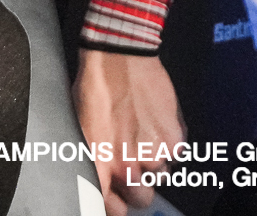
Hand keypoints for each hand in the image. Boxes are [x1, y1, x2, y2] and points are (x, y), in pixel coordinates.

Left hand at [74, 50, 184, 213]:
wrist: (119, 55)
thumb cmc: (94, 85)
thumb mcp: (81, 124)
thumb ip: (94, 154)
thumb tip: (101, 173)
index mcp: (98, 160)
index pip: (108, 204)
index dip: (114, 207)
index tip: (117, 204)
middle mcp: (126, 162)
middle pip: (141, 197)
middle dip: (138, 186)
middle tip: (134, 166)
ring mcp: (153, 152)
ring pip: (160, 174)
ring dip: (153, 159)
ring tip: (142, 132)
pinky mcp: (174, 138)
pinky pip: (175, 152)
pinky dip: (167, 142)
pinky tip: (154, 121)